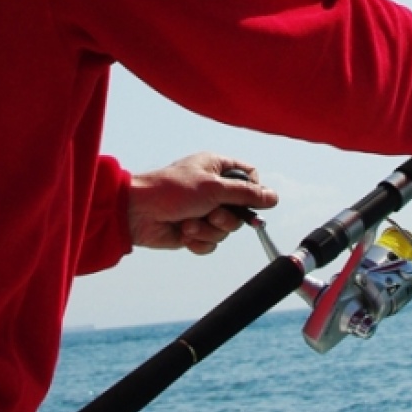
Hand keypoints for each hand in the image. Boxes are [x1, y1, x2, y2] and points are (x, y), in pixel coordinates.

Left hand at [127, 152, 278, 253]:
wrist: (138, 213)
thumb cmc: (172, 190)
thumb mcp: (214, 188)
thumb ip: (246, 194)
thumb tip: (273, 197)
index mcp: (216, 168)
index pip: (249, 177)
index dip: (253, 191)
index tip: (249, 201)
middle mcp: (212, 189)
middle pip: (240, 209)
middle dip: (226, 218)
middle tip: (211, 213)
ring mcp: (202, 210)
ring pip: (225, 230)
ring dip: (209, 230)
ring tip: (190, 223)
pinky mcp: (193, 231)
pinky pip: (210, 243)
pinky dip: (199, 241)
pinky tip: (184, 233)